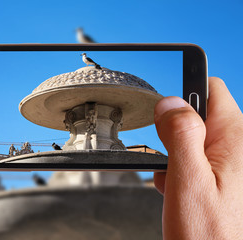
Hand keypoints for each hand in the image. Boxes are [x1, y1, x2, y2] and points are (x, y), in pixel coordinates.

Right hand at [154, 77, 242, 238]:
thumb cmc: (208, 236)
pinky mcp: (222, 177)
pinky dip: (181, 167)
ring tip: (175, 178)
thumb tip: (170, 103)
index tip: (167, 114)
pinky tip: (179, 187)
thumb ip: (180, 135)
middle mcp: (237, 149)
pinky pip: (196, 158)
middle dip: (176, 131)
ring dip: (176, 153)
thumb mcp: (188, 180)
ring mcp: (230, 164)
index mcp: (234, 142)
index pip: (212, 90)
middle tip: (170, 157)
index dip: (184, 96)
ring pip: (193, 138)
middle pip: (199, 115)